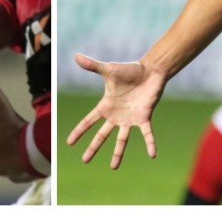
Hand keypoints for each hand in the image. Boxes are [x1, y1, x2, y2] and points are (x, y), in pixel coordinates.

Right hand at [66, 54, 164, 168]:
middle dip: (93, 148)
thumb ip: (92, 65)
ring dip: (118, 153)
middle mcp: (116, 115)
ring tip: (113, 167)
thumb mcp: (108, 69)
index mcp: (106, 106)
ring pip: (122, 140)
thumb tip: (76, 55)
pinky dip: (150, 143)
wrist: (149, 71)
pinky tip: (152, 154)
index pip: (89, 121)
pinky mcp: (144, 117)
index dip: (79, 131)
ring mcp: (130, 118)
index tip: (69, 143)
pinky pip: (146, 134)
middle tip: (85, 161)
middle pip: (102, 135)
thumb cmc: (129, 70)